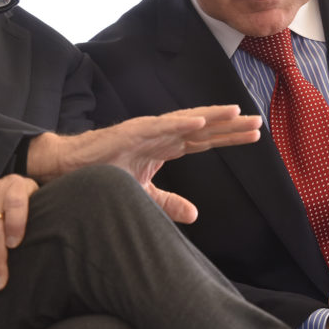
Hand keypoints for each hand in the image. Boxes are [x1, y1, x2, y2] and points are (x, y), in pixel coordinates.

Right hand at [27, 105, 260, 222]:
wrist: (70, 168)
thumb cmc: (105, 173)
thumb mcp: (144, 194)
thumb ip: (169, 202)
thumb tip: (196, 215)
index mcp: (166, 147)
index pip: (204, 141)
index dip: (229, 137)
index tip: (255, 135)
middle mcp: (161, 135)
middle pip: (202, 129)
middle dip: (230, 125)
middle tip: (258, 121)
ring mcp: (147, 131)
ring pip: (185, 122)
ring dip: (211, 117)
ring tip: (236, 113)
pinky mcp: (131, 132)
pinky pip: (159, 127)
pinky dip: (180, 123)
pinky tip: (200, 121)